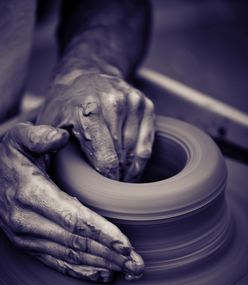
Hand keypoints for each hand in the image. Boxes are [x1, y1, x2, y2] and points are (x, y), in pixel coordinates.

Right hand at [0, 123, 143, 281]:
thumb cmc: (9, 157)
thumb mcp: (20, 138)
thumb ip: (39, 135)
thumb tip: (61, 137)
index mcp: (32, 194)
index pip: (73, 219)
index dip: (102, 233)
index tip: (126, 245)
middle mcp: (29, 221)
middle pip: (77, 243)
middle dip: (110, 255)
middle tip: (138, 265)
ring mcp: (27, 238)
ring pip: (70, 256)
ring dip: (102, 266)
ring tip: (129, 272)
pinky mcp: (29, 246)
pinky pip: (57, 262)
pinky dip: (82, 271)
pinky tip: (104, 274)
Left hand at [37, 71, 154, 180]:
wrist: (87, 73)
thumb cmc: (65, 103)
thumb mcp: (48, 121)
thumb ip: (45, 143)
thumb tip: (50, 166)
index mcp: (88, 111)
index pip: (106, 159)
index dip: (106, 181)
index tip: (103, 191)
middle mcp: (113, 103)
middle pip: (122, 158)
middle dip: (116, 178)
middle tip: (109, 187)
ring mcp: (132, 102)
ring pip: (136, 152)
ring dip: (128, 171)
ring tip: (118, 178)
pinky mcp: (145, 105)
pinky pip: (147, 144)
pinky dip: (139, 161)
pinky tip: (130, 168)